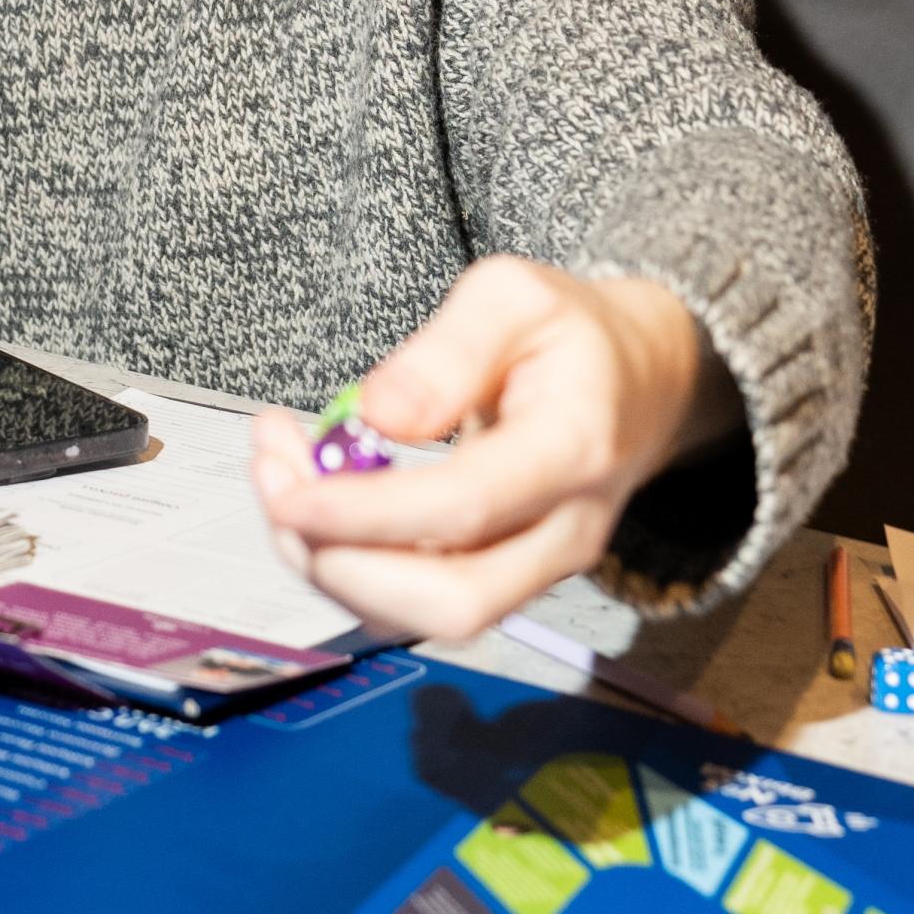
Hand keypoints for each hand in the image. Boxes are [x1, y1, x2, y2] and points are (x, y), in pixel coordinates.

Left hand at [250, 258, 738, 641]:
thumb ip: (449, 347)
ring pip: (425, 617)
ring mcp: (535, 567)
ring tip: (280, 477)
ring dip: (331, 565)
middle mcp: (563, 531)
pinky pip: (414, 600)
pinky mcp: (499, 577)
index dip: (365, 512)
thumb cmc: (572, 336)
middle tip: (274, 486)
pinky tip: (311, 497)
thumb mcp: (515, 296)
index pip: (465, 507)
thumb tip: (379, 413)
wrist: (639, 383)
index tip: (288, 488)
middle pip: (451, 602)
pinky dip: (347, 562)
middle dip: (341, 562)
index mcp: (573, 449)